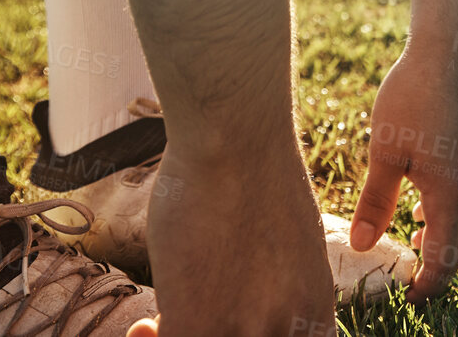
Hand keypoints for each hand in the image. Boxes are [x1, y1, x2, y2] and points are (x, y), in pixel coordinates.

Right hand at [126, 139, 335, 336]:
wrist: (237, 140)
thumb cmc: (259, 175)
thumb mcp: (291, 246)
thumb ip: (279, 287)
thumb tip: (251, 295)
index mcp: (314, 309)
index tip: (232, 327)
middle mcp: (286, 328)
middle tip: (198, 322)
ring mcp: (244, 331)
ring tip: (160, 327)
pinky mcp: (198, 325)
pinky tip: (143, 325)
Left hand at [351, 51, 457, 303]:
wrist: (444, 54)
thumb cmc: (412, 98)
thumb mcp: (384, 153)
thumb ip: (375, 202)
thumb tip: (362, 246)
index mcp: (449, 194)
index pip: (445, 258)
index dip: (428, 285)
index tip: (407, 299)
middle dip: (440, 266)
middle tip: (409, 276)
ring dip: (449, 237)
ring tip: (414, 237)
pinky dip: (450, 211)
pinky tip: (420, 198)